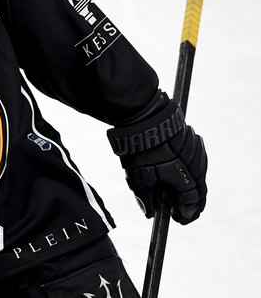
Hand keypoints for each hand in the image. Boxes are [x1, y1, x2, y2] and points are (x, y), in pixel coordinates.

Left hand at [107, 92, 207, 224]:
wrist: (144, 119)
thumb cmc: (140, 151)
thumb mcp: (137, 178)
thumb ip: (145, 198)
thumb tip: (149, 213)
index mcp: (185, 180)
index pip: (192, 204)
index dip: (185, 214)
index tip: (177, 218)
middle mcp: (196, 169)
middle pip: (200, 192)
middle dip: (191, 203)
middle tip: (178, 210)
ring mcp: (198, 154)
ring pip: (199, 176)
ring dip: (191, 186)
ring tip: (176, 193)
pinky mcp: (195, 141)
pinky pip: (197, 161)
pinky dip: (190, 171)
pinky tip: (178, 173)